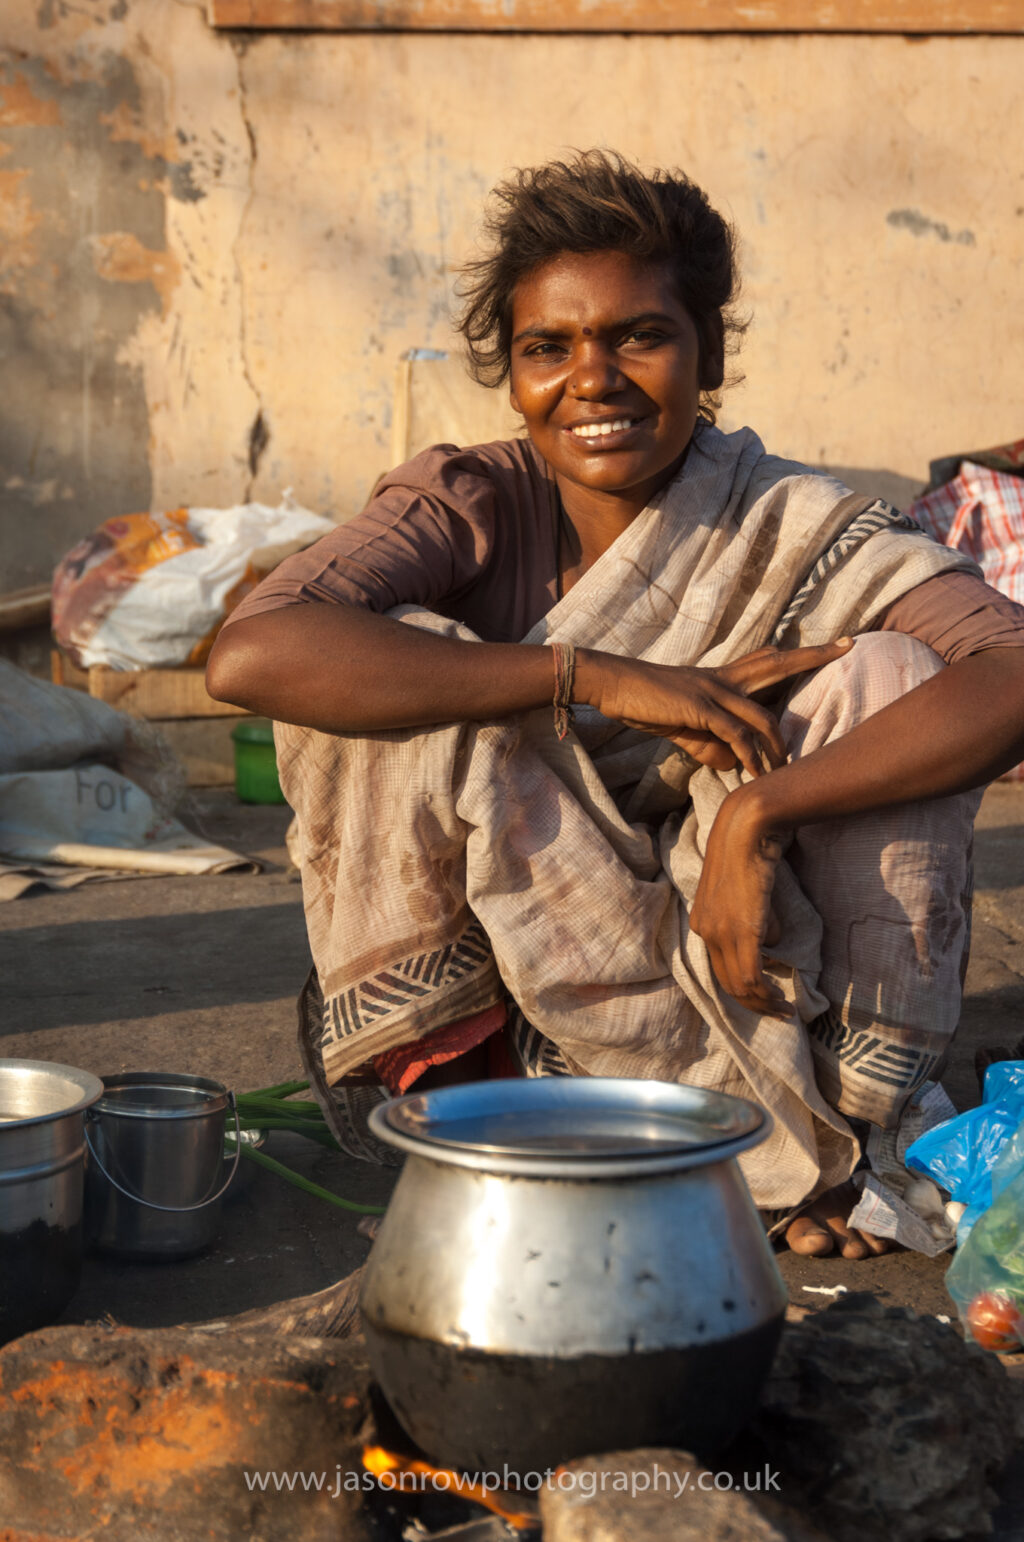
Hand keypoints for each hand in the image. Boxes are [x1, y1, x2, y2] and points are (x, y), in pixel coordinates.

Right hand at [578, 639, 852, 778]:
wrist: (612, 684)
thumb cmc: (644, 702)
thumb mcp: (683, 726)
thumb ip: (710, 743)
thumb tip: (732, 765)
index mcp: (722, 677)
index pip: (769, 659)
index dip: (800, 651)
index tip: (833, 642)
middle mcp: (724, 678)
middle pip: (779, 663)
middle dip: (815, 654)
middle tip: (849, 644)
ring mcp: (713, 691)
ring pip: (762, 715)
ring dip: (779, 745)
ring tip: (787, 768)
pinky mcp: (699, 708)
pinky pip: (735, 735)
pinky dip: (750, 756)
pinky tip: (756, 773)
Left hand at [689, 789, 791, 1017]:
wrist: (746, 830)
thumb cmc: (751, 853)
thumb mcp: (750, 894)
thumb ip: (758, 921)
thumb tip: (771, 945)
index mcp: (704, 922)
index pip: (720, 967)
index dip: (742, 989)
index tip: (764, 999)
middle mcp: (706, 931)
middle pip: (726, 982)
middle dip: (753, 1004)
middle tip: (777, 1013)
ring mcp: (720, 932)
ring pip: (739, 984)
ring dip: (763, 1002)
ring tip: (784, 1010)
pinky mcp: (740, 930)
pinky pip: (750, 975)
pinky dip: (765, 993)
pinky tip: (781, 1000)